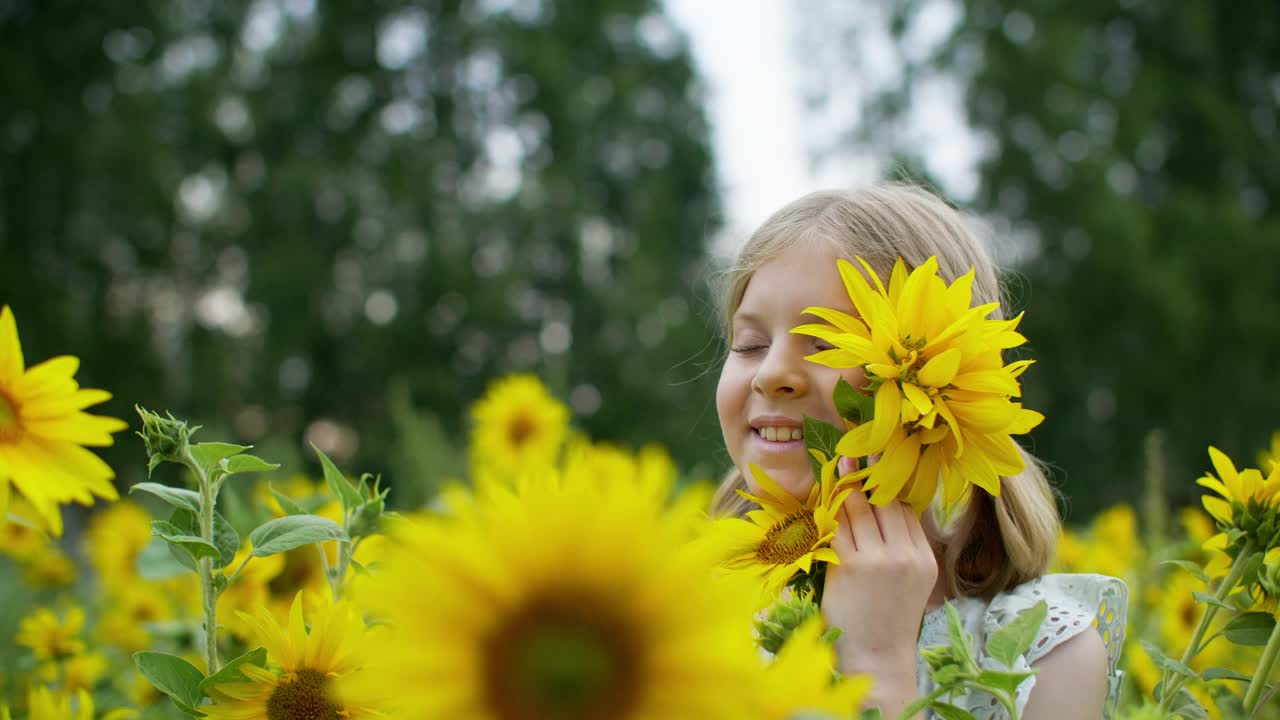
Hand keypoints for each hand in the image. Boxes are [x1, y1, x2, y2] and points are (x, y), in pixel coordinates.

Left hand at [822, 455, 938, 712]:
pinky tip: (824, 492)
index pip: (906, 508)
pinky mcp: (852, 566)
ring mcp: (879, 560)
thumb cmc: (886, 619)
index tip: (879, 455)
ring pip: (860, 509)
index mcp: (923, 557)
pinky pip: (838, 527)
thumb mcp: (910, 582)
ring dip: (847, 484)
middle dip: (869, 471)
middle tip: (855, 445)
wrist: (876, 657)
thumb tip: (887, 507)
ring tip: (839, 458)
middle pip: (886, 502)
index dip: (890, 481)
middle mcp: (906, 555)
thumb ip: (903, 547)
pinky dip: (831, 508)